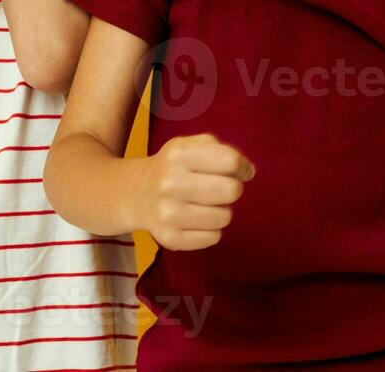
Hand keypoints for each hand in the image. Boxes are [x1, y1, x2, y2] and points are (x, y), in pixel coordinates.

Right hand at [138, 133, 254, 250]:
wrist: (135, 193)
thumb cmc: (173, 167)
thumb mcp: (190, 145)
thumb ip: (223, 151)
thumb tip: (248, 172)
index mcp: (178, 154)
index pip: (230, 161)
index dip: (242, 167)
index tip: (238, 171)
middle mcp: (170, 183)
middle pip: (231, 191)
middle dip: (232, 189)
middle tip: (219, 188)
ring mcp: (168, 214)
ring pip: (224, 217)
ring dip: (221, 210)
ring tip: (204, 204)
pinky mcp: (170, 238)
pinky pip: (213, 238)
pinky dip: (210, 229)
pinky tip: (195, 219)